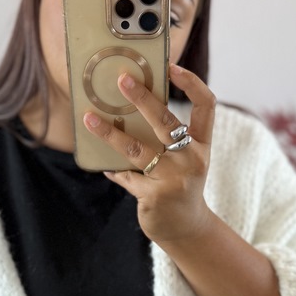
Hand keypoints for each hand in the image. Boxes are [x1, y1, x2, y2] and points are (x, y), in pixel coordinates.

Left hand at [83, 63, 216, 244]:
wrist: (186, 228)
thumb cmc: (180, 185)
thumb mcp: (184, 160)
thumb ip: (167, 138)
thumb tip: (128, 110)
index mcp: (201, 145)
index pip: (205, 106)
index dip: (191, 83)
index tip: (171, 66)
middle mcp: (192, 159)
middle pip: (166, 122)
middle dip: (143, 99)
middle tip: (123, 80)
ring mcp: (174, 179)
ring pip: (137, 148)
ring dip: (110, 133)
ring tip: (90, 119)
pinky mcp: (155, 196)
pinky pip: (127, 176)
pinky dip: (113, 168)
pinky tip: (102, 163)